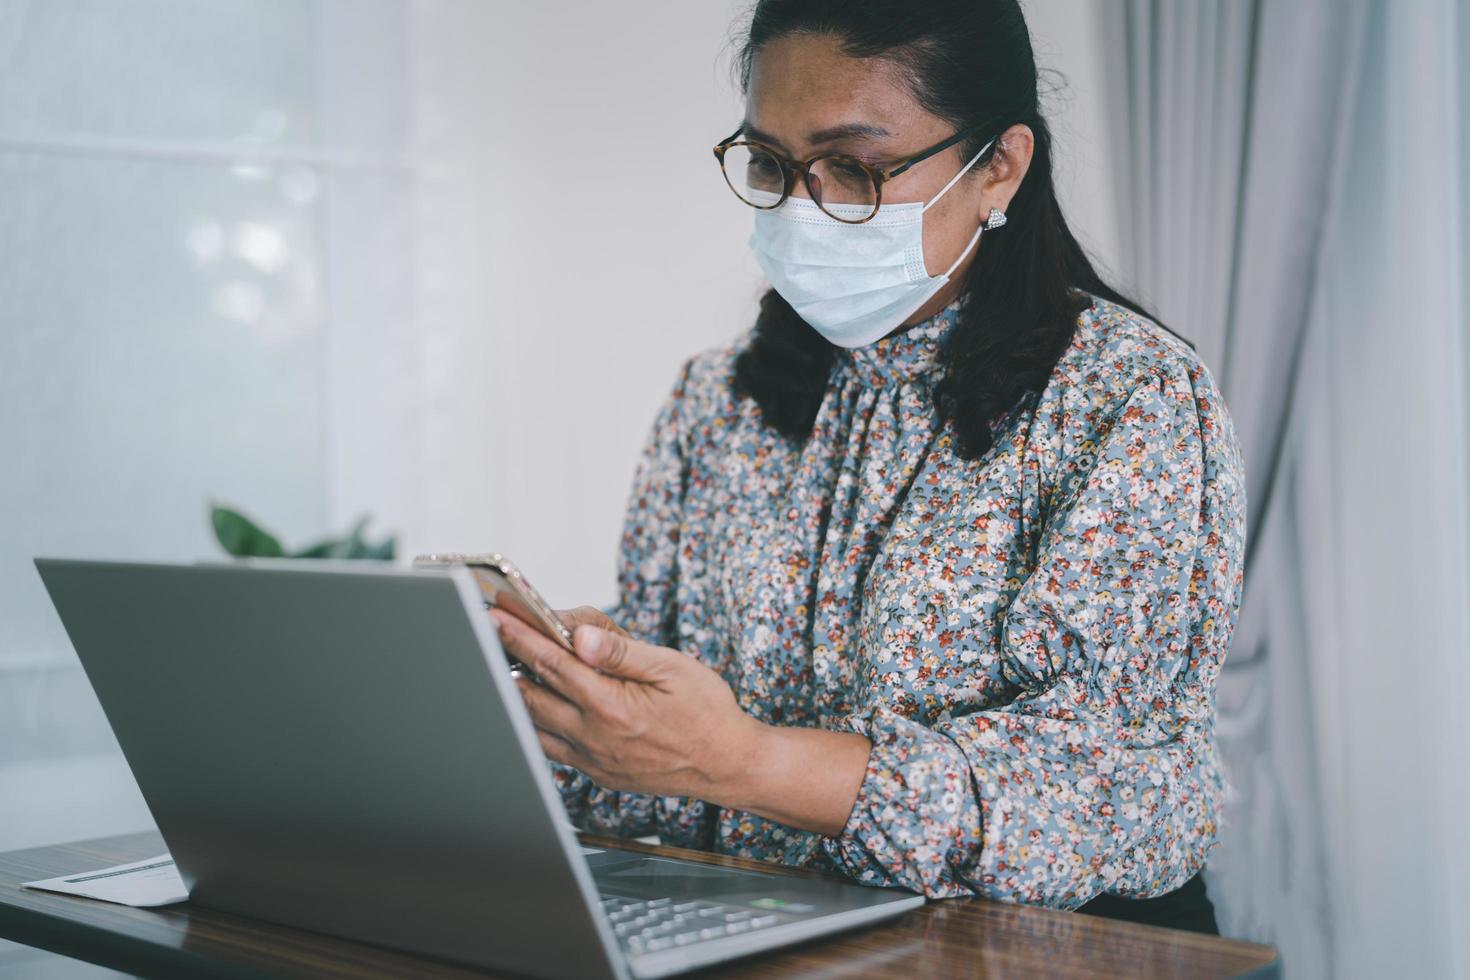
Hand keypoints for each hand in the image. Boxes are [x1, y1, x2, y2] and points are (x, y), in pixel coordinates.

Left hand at [490, 608, 761, 803]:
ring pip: (535, 728)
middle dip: (508, 664)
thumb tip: (580, 637)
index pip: (552, 664)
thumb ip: (622, 652)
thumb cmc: (706, 711)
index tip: (496, 619)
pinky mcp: (598, 773)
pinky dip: (539, 725)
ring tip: (510, 670)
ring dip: (519, 698)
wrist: (727, 763)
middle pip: (531, 697)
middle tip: (494, 640)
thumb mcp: (672, 668)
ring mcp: (594, 760)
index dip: (520, 638)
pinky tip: (541, 706)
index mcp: (612, 707)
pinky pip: (554, 749)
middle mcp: (595, 738)